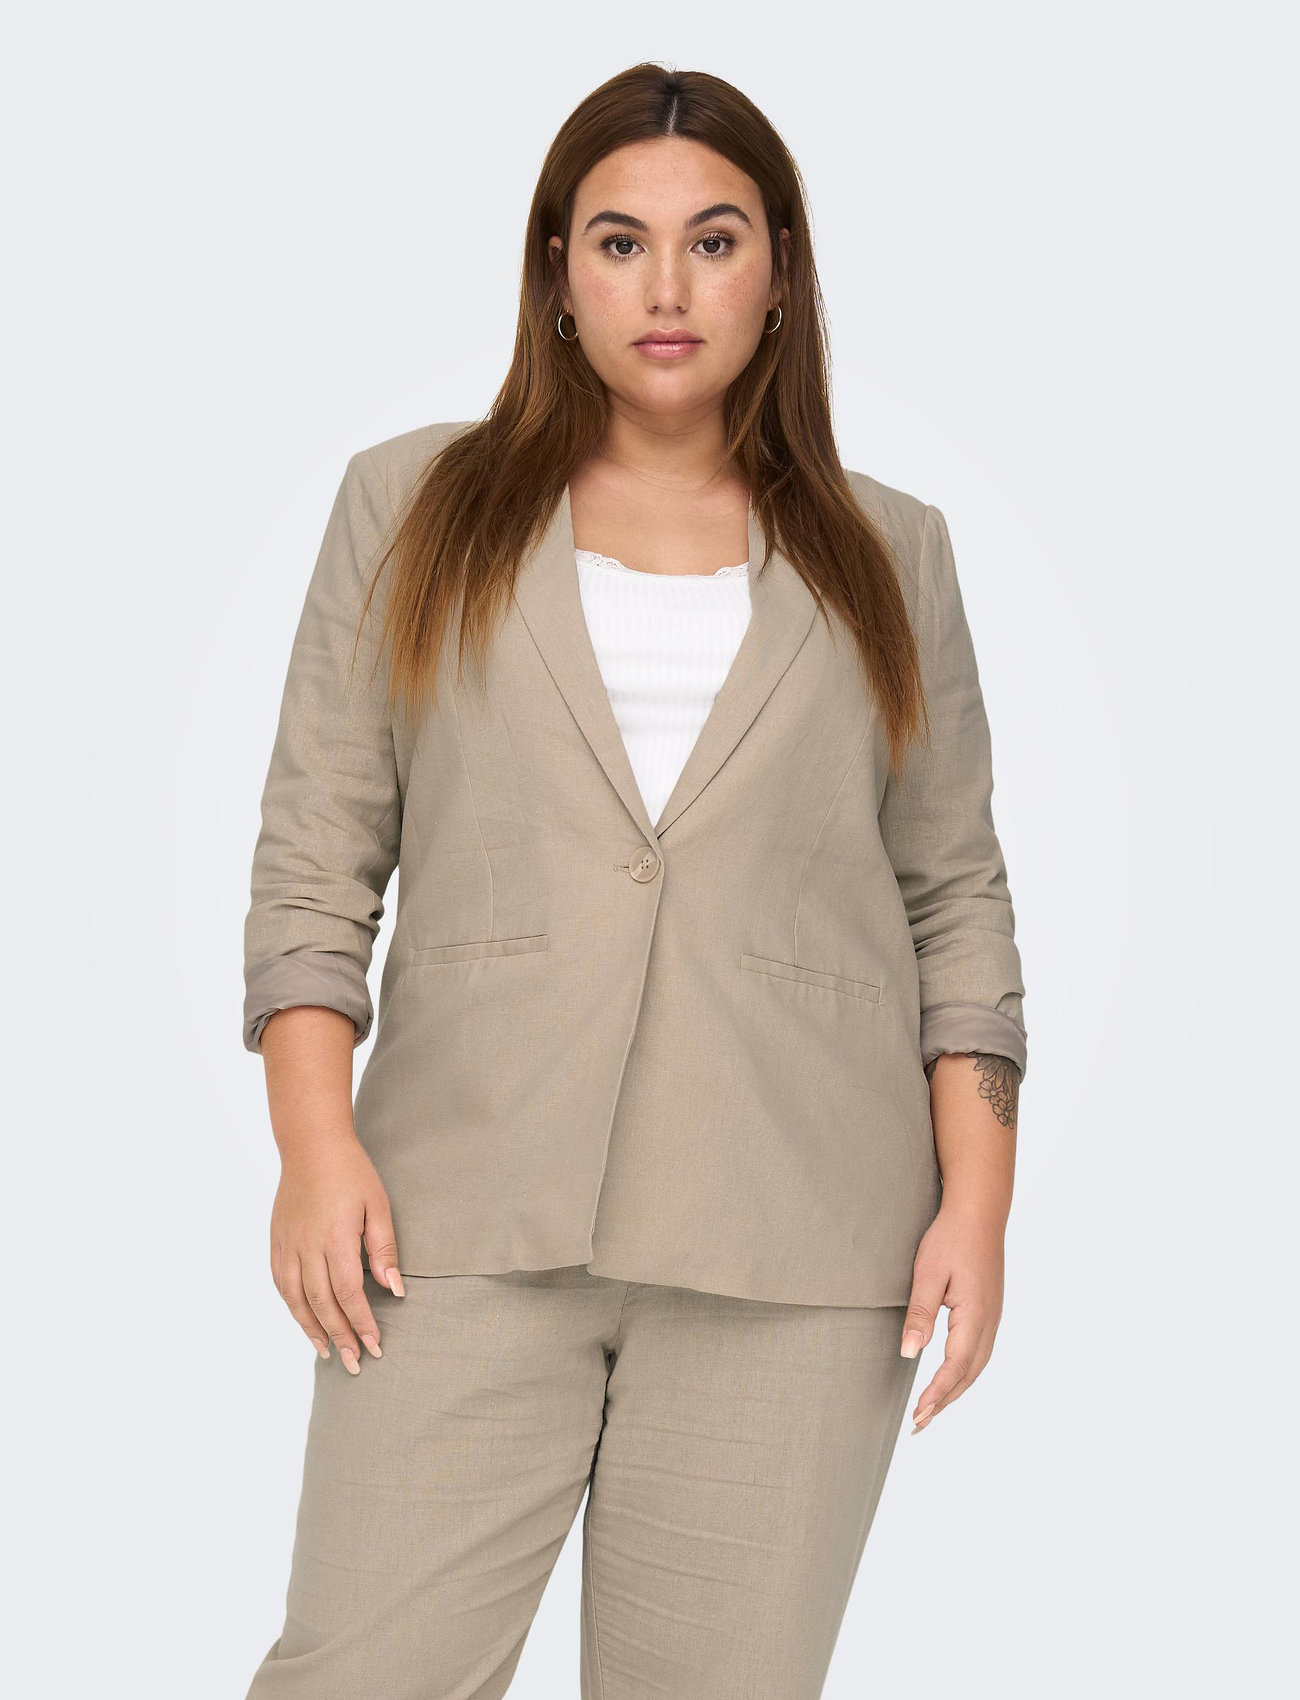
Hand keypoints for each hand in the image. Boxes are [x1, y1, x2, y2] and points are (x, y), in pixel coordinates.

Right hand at [269, 1139, 405, 1373]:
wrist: (311, 1145)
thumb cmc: (352, 1173)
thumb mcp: (378, 1205)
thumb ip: (384, 1249)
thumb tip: (395, 1289)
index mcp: (335, 1238)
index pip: (349, 1294)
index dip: (362, 1323)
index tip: (375, 1346)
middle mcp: (307, 1246)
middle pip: (322, 1304)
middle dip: (341, 1336)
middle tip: (354, 1363)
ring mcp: (287, 1244)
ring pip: (296, 1299)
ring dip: (312, 1329)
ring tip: (328, 1352)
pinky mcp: (276, 1240)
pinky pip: (280, 1283)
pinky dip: (292, 1307)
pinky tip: (304, 1320)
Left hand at [899, 1204, 1004, 1431]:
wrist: (979, 1212)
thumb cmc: (950, 1238)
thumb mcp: (928, 1273)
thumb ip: (920, 1314)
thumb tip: (909, 1354)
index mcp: (976, 1315)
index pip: (955, 1367)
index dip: (936, 1394)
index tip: (918, 1416)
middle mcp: (989, 1322)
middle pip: (969, 1374)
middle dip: (944, 1401)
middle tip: (918, 1424)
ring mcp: (992, 1317)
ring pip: (976, 1366)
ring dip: (954, 1390)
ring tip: (931, 1410)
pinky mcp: (989, 1311)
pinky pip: (978, 1352)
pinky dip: (963, 1373)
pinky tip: (948, 1379)